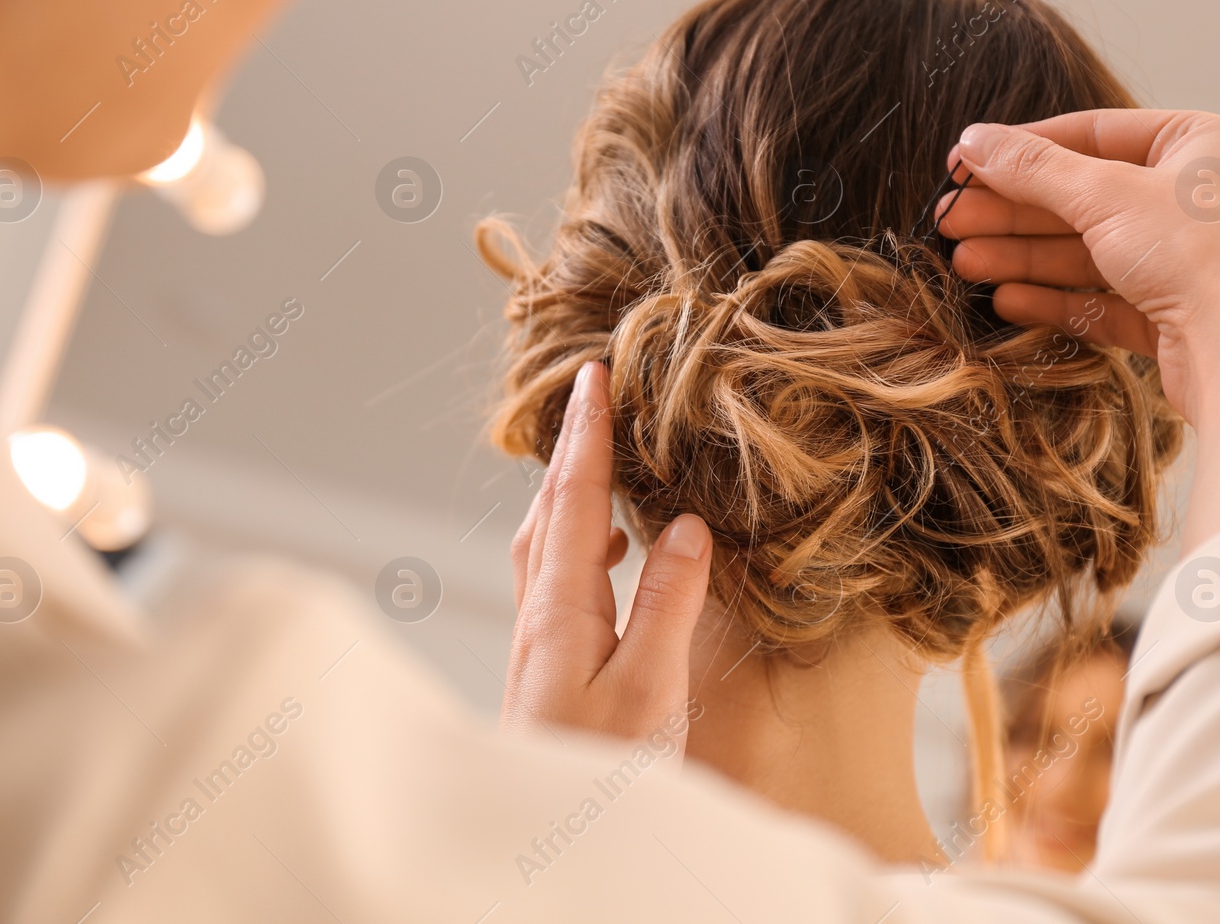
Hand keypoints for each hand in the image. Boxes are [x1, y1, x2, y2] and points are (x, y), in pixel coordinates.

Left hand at [501, 361, 713, 743]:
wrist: (544, 843)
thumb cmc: (604, 773)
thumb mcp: (652, 689)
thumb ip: (668, 602)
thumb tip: (682, 523)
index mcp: (562, 610)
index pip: (573, 499)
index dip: (586, 434)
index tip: (593, 375)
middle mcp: (538, 618)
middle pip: (548, 510)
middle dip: (570, 448)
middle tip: (590, 394)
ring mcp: (536, 645)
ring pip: (545, 544)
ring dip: (568, 492)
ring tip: (596, 460)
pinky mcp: (544, 670)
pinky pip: (555, 578)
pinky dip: (576, 542)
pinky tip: (606, 557)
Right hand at [943, 109, 1219, 542]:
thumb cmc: (1196, 253)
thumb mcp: (1102, 195)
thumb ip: (1031, 168)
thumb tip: (971, 141)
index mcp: (1203, 143)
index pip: (1094, 133)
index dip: (1023, 150)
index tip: (964, 165)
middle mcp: (1200, 196)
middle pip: (1084, 196)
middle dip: (1013, 212)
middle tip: (950, 221)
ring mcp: (1191, 258)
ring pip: (1089, 250)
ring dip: (1024, 256)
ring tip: (963, 263)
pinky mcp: (1178, 314)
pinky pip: (1106, 297)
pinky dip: (1057, 297)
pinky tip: (1006, 300)